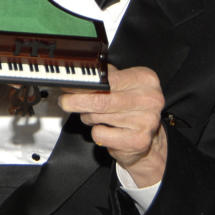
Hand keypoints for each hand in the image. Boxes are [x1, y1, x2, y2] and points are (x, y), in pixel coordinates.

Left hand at [59, 65, 166, 186]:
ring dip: (89, 117)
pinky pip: (100, 134)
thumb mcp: (122, 85)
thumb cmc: (131, 109)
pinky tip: (109, 131)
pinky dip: (97, 133)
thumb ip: (103, 78)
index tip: (67, 85)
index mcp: (145, 79)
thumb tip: (77, 74)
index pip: (107, 80)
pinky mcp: (138, 140)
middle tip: (64, 101)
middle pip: (100, 100)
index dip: (83, 84)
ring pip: (98, 117)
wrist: (150, 138)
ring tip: (98, 117)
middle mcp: (149, 99)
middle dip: (76, 101)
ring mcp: (146, 121)